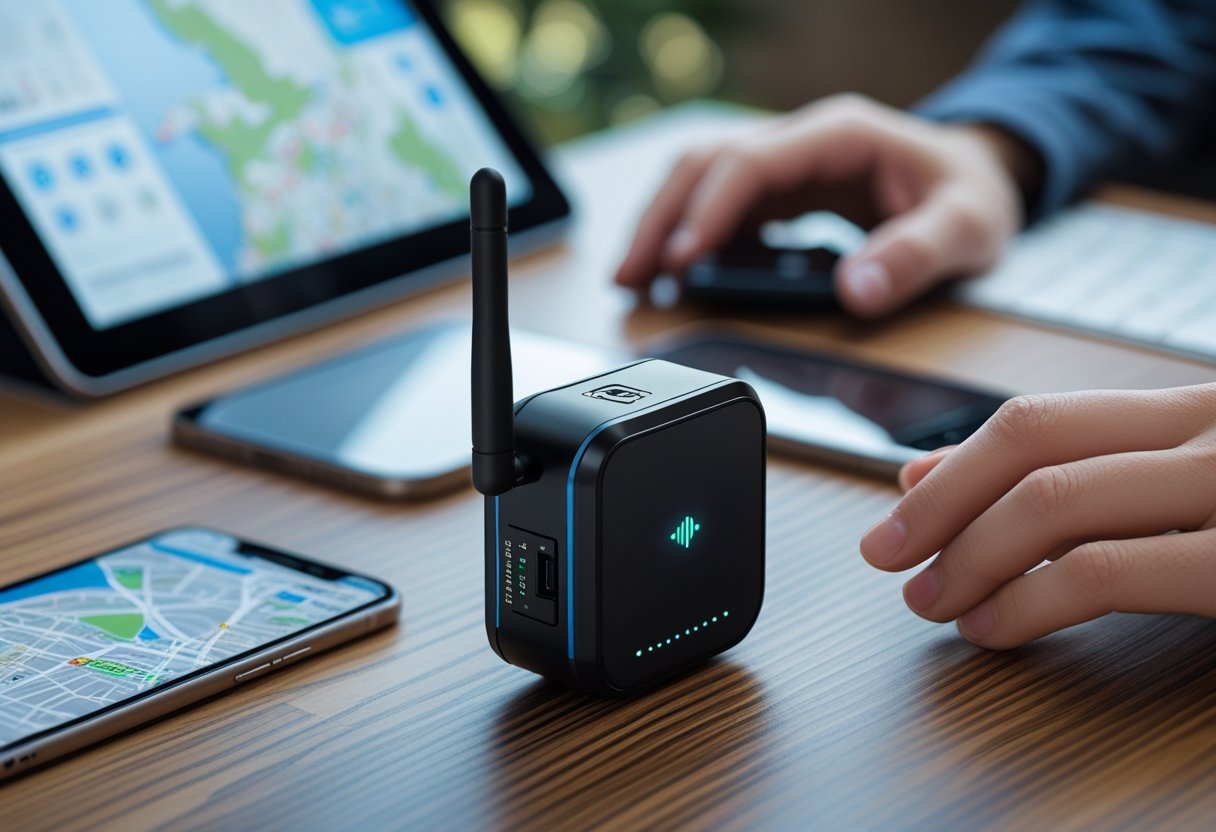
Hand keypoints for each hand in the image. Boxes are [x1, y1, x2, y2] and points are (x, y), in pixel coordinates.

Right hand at [614, 94, 1038, 316]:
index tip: (683, 260)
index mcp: (840, 135)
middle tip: (630, 277)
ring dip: (663, 226)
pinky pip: (720, 207)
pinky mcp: (782, 193)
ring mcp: (787, 165)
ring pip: (700, 180)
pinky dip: (688, 238)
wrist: (979, 183)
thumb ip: (916, 256)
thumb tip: (856, 290)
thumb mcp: (966, 229)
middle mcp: (802, 142)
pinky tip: (672, 275)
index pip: (751, 162)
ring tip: (633, 280)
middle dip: (661, 219)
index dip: (710, 211)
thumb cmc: (971, 198)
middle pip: (706, 164)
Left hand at [860, 384, 1215, 647]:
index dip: (949, 473)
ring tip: (933, 602)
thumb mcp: (1166, 496)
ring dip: (969, 557)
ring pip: (1054, 500)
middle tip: (888, 557)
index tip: (894, 520)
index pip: (1036, 421)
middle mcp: (1210, 432)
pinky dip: (1025, 601)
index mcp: (1189, 413)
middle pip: (1031, 446)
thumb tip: (925, 474)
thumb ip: (1058, 481)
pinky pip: (1103, 571)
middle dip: (940, 506)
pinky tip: (992, 627)